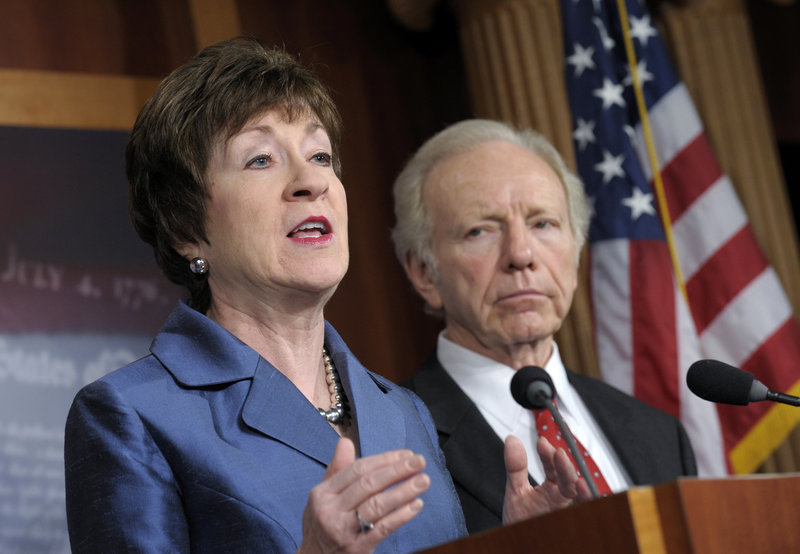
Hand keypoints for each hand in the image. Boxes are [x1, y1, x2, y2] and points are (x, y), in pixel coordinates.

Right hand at [297, 438, 429, 552]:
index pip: (357, 469)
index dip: (384, 459)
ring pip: (377, 505)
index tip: (406, 454)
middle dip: (397, 470)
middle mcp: (331, 511)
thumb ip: (336, 469)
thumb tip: (345, 441)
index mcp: (322, 493)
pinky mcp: (357, 549)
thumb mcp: (322, 497)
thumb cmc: (321, 525)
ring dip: (403, 490)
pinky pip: (383, 528)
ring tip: (423, 480)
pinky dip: (401, 515)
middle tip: (419, 461)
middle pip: (368, 484)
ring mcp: (343, 531)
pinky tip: (416, 505)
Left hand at [502, 435, 592, 524]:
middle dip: (563, 464)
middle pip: (568, 479)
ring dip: (573, 478)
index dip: (548, 454)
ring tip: (565, 463)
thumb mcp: (515, 492)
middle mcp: (561, 499)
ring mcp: (565, 511)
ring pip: (577, 493)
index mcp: (550, 490)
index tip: (541, 442)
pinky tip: (580, 488)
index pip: (553, 468)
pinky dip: (585, 498)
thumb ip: (515, 467)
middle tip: (556, 452)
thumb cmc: (520, 524)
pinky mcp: (569, 521)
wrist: (518, 547)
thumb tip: (512, 441)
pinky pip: (582, 510)